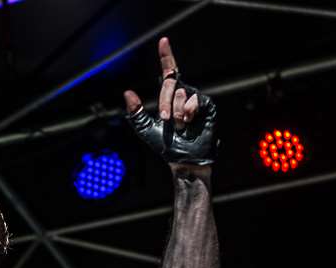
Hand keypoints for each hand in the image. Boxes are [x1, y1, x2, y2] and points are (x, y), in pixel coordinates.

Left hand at [123, 37, 216, 166]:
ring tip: (180, 125)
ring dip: (176, 112)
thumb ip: (135, 111)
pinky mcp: (207, 105)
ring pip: (182, 93)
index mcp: (169, 96)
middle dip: (164, 102)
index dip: (166, 56)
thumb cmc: (165, 144)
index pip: (168, 72)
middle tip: (164, 119)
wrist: (181, 158)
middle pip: (170, 83)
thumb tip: (127, 92)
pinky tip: (190, 122)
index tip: (163, 41)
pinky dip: (188, 112)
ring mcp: (196, 98)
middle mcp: (183, 93)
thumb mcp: (144, 128)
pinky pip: (195, 100)